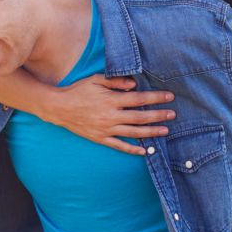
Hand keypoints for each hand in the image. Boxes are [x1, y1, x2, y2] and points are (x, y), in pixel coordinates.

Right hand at [45, 74, 175, 154]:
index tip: (169, 97)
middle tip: (172, 114)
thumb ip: (116, 81)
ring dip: (151, 132)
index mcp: (111, 100)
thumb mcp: (96, 80)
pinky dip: (132, 149)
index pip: (139, 99)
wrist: (59, 107)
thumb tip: (134, 84)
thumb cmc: (78, 91)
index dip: (156, 98)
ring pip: (133, 133)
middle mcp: (111, 116)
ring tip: (165, 131)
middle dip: (158, 115)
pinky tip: (144, 151)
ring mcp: (106, 129)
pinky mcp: (100, 138)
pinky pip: (119, 146)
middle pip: (140, 117)